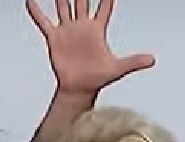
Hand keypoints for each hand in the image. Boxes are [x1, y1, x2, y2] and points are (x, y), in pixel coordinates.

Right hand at [26, 0, 154, 95]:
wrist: (78, 89)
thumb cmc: (97, 79)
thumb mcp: (118, 69)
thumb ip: (134, 61)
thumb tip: (152, 60)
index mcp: (97, 30)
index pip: (105, 6)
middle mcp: (82, 27)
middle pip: (82, 1)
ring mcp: (67, 31)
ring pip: (63, 7)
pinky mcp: (54, 39)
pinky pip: (43, 22)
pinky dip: (36, 12)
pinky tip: (31, 0)